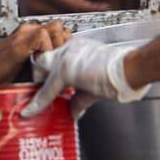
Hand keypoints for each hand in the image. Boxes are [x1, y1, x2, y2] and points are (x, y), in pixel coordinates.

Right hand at [0, 21, 70, 87]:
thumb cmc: (3, 76)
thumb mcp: (33, 67)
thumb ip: (49, 61)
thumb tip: (67, 67)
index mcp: (33, 34)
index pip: (62, 33)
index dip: (65, 48)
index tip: (61, 63)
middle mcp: (30, 30)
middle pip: (62, 29)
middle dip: (64, 47)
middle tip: (55, 64)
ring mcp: (24, 33)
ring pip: (57, 29)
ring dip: (56, 48)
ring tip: (47, 64)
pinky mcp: (20, 41)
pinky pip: (43, 37)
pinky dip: (46, 52)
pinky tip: (38, 65)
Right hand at [17, 0, 109, 14]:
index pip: (73, 4)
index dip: (91, 7)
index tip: (107, 8)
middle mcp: (35, 6)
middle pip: (69, 14)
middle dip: (85, 10)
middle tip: (100, 6)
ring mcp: (31, 16)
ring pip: (63, 19)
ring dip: (75, 14)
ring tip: (79, 3)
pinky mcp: (30, 22)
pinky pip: (54, 22)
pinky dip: (65, 16)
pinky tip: (69, 8)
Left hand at [21, 36, 149, 118]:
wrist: (131, 69)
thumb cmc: (123, 73)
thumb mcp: (98, 85)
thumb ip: (81, 98)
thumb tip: (74, 110)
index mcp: (80, 48)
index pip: (57, 57)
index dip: (48, 73)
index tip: (43, 83)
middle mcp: (71, 48)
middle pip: (44, 60)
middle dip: (37, 77)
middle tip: (32, 92)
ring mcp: (66, 57)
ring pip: (41, 72)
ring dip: (35, 88)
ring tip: (28, 105)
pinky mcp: (65, 70)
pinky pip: (46, 90)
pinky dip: (37, 103)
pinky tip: (29, 112)